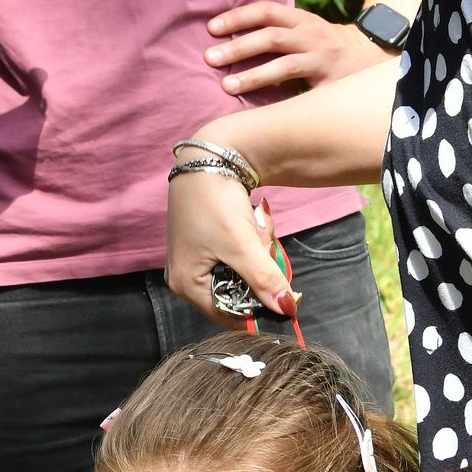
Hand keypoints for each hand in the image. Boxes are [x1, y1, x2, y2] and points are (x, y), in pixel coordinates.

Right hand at [165, 167, 300, 325]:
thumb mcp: (243, 245)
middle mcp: (185, 277)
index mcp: (186, 285)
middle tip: (262, 242)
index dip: (259, 307)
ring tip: (255, 225)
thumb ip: (265, 281)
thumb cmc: (216, 203)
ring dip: (256, 251)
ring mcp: (194, 259)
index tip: (286, 294)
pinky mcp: (205, 242)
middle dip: (257, 269)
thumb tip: (287, 309)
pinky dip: (249, 242)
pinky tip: (251, 221)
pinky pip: (236, 255)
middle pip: (235, 292)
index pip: (229, 314)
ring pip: (240, 272)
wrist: (210, 157)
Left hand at [205, 1, 386, 95]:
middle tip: (209, 58)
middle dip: (238, 47)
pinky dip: (282, 101)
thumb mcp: (304, 31)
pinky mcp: (331, 84)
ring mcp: (322, 60)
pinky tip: (261, 113)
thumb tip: (226, 40)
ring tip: (226, 87)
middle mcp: (312, 36)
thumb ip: (275, 33)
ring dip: (254, 76)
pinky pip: (303, 94)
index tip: (211, 28)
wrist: (372, 57)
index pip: (266, 11)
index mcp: (301, 20)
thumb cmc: (324, 47)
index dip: (238, 17)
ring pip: (285, 65)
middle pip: (271, 37)